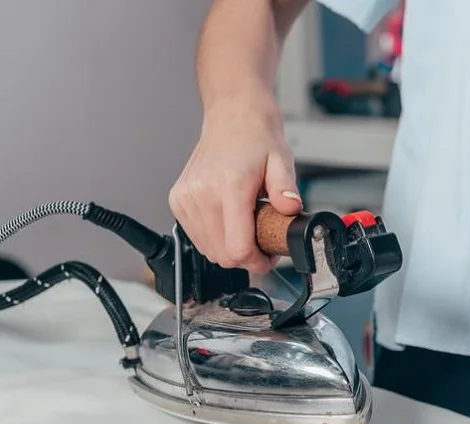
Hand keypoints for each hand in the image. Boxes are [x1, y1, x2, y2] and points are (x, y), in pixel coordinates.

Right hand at [169, 94, 301, 274]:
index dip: (257, 261)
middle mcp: (202, 194)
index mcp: (228, 186)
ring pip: (209, 251)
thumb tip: (290, 210)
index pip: (237, 248)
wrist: (232, 116)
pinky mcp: (178, 201)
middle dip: (245, 256)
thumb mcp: (281, 161)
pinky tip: (227, 219)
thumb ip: (286, 189)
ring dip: (229, 247)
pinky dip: (215, 238)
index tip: (268, 255)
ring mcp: (186, 198)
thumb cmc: (255, 137)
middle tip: (261, 238)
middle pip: (223, 255)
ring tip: (245, 225)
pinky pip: (197, 239)